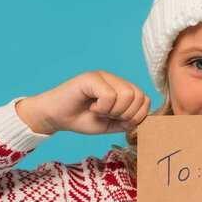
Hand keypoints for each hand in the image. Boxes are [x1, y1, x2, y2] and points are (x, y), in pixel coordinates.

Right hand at [16, 71, 151, 134]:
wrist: (57, 117)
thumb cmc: (82, 119)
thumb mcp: (110, 125)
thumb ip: (127, 122)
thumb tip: (144, 120)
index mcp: (122, 89)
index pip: (145, 99)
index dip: (136, 116)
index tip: (119, 121)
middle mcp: (115, 80)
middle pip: (138, 97)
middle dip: (126, 114)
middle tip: (108, 116)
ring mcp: (103, 77)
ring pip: (126, 95)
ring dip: (114, 111)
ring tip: (100, 111)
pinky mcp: (90, 78)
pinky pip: (109, 95)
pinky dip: (102, 107)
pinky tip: (92, 108)